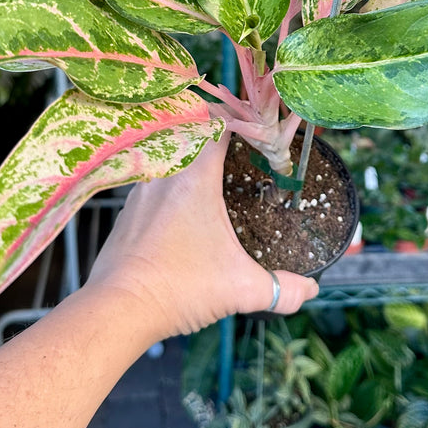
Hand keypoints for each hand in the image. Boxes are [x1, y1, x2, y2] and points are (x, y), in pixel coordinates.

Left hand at [86, 134, 319, 335]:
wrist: (117, 309)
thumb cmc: (178, 288)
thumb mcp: (239, 288)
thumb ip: (282, 289)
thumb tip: (311, 291)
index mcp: (195, 178)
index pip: (217, 124)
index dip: (239, 118)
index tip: (256, 126)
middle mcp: (165, 174)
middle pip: (191, 132)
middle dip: (216, 133)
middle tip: (238, 146)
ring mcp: (141, 191)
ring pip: (169, 156)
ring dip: (190, 157)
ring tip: (213, 174)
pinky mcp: (127, 211)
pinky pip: (152, 181)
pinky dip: (170, 182)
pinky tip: (182, 208)